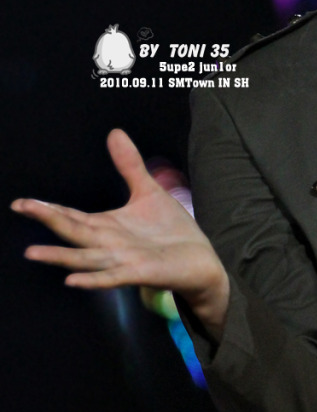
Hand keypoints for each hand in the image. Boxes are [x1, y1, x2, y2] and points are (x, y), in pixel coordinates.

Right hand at [11, 129, 228, 334]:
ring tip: (32, 252)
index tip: (22, 202)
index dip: (47, 208)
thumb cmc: (170, 231)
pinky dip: (93, 278)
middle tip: (21, 206)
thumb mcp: (147, 192)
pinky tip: (72, 279)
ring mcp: (122, 261)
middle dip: (48, 219)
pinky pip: (112, 277)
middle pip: (73, 231)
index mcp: (106, 226)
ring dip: (60, 256)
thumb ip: (129, 166)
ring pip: (85, 257)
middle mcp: (108, 245)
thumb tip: (114, 132)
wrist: (199, 260)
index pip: (71, 216)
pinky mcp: (140, 273)